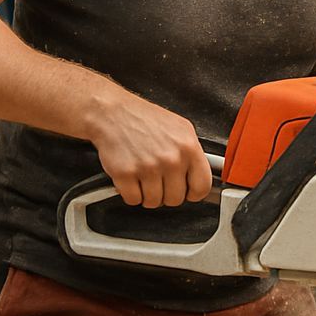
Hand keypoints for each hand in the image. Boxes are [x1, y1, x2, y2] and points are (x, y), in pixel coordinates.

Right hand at [89, 92, 211, 207]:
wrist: (113, 113)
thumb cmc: (145, 120)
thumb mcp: (181, 129)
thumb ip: (193, 153)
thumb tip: (200, 175)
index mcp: (188, 147)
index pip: (202, 186)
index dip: (193, 193)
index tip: (187, 192)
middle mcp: (171, 158)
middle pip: (176, 199)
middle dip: (167, 193)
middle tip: (159, 181)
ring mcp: (148, 167)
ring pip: (154, 202)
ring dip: (147, 194)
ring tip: (144, 176)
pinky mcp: (126, 174)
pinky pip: (133, 200)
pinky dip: (130, 193)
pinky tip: (131, 178)